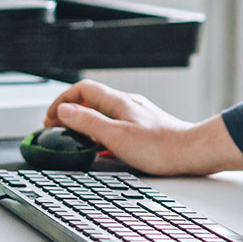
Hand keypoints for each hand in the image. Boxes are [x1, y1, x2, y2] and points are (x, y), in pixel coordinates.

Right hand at [43, 79, 242, 175]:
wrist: (192, 152)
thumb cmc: (159, 146)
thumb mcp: (115, 135)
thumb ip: (88, 122)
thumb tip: (64, 111)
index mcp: (118, 102)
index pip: (82, 89)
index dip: (62, 100)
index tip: (50, 117)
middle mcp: (127, 105)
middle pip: (91, 100)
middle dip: (71, 112)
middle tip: (57, 128)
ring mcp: (136, 116)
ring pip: (103, 115)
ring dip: (85, 124)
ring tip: (74, 139)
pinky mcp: (144, 129)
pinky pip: (115, 128)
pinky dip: (101, 135)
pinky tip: (100, 150)